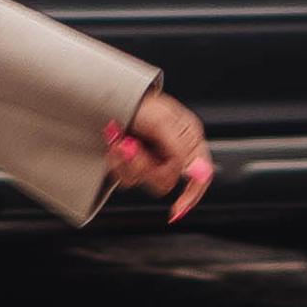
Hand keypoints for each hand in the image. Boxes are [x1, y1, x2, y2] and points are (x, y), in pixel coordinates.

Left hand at [104, 90, 211, 219]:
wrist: (107, 96)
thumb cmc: (139, 102)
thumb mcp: (161, 122)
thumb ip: (181, 149)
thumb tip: (199, 172)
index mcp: (188, 140)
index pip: (200, 176)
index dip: (191, 195)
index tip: (176, 210)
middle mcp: (172, 151)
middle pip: (164, 180)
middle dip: (143, 166)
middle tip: (131, 146)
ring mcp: (151, 158)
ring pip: (142, 180)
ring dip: (126, 162)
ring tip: (119, 141)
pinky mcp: (133, 163)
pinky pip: (126, 176)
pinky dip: (117, 161)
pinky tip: (114, 143)